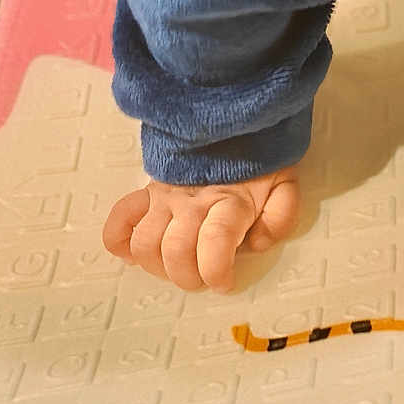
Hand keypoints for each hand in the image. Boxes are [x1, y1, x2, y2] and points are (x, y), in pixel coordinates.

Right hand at [102, 163, 300, 291]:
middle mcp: (193, 200)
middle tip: (204, 278)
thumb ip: (280, 216)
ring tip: (176, 266)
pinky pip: (120, 218)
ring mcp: (166, 196)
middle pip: (175, 252)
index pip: (214, 242)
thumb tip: (258, 242)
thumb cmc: (258, 162)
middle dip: (190, 278)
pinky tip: (134, 253)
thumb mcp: (284, 185)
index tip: (225, 282)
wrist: (234, 121)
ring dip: (158, 267)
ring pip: (145, 243)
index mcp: (229, 200)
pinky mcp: (148, 192)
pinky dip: (119, 241)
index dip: (216, 272)